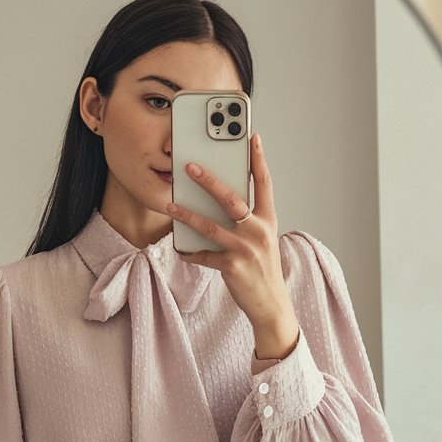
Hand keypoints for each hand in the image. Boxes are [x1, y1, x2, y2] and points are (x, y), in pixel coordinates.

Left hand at [159, 132, 299, 351]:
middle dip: (209, 180)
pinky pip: (204, 255)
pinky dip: (190, 252)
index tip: (252, 136)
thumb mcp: (262, 241)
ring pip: (211, 225)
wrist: (270, 305)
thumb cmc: (262, 270)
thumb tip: (218, 203)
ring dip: (187, 214)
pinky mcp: (232, 266)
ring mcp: (246, 248)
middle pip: (232, 198)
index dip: (258, 159)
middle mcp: (259, 231)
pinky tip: (180, 248)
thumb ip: (246, 221)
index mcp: (268, 220)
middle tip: (190, 166)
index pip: (264, 183)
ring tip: (170, 205)